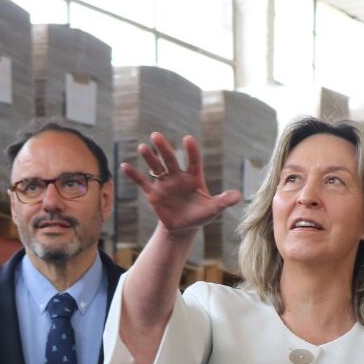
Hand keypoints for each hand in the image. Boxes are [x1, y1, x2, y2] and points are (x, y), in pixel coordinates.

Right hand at [120, 132, 240, 235]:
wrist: (184, 227)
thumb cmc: (200, 215)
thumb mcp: (214, 209)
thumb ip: (224, 201)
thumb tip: (238, 196)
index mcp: (194, 178)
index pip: (193, 161)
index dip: (191, 151)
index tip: (187, 139)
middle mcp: (178, 177)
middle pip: (170, 160)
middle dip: (164, 148)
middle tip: (156, 136)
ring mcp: (165, 184)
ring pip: (156, 168)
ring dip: (149, 158)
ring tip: (143, 148)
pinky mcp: (153, 194)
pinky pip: (142, 182)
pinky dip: (134, 175)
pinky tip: (124, 166)